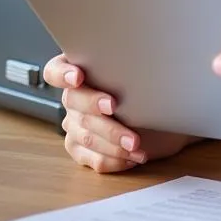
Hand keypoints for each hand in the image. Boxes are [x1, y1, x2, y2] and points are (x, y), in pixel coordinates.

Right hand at [42, 54, 193, 172]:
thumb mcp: (144, 70)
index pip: (56, 70)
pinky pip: (93, 158)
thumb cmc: (151, 84)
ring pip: (86, 135)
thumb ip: (132, 65)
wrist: (164, 112)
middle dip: (96, 105)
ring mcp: (75, 125)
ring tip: (136, 144)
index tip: (78, 77)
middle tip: (115, 108)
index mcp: (81, 71)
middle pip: (74, 103)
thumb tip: (141, 60)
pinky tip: (132, 158)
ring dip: (112, 141)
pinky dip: (114, 159)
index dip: (63, 74)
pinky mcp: (82, 150)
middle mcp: (74, 98)